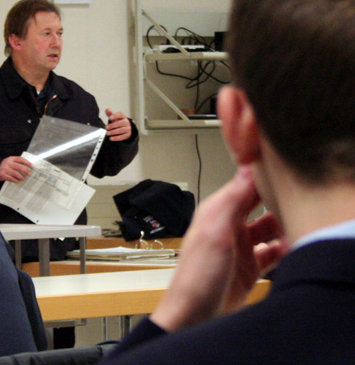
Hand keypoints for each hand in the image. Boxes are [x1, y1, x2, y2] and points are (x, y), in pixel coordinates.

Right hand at [0, 156, 33, 183]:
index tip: (32, 167)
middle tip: (29, 174)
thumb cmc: (6, 166)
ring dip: (21, 176)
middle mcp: (8, 163)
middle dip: (25, 171)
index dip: (27, 163)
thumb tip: (28, 168)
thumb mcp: (10, 162)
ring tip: (24, 178)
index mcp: (11, 158)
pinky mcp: (2, 174)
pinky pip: (10, 178)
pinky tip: (18, 181)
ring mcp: (5, 168)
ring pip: (15, 173)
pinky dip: (15, 180)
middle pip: (19, 166)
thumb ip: (17, 163)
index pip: (21, 159)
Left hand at [105, 108, 132, 140]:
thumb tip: (107, 109)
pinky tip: (111, 138)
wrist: (128, 130)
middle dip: (112, 125)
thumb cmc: (120, 123)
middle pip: (120, 123)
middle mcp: (126, 122)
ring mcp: (127, 129)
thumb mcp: (116, 118)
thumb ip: (111, 114)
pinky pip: (122, 137)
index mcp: (123, 117)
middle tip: (106, 127)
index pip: (120, 115)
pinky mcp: (127, 135)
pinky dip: (116, 138)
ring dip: (113, 132)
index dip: (115, 116)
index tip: (110, 118)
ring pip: (120, 130)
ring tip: (107, 133)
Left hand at [150, 166, 287, 331]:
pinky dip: (283, 250)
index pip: (242, 185)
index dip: (261, 176)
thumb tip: (246, 168)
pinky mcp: (248, 268)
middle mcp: (226, 227)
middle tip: (295, 203)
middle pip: (258, 205)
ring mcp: (238, 248)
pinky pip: (272, 253)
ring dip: (283, 228)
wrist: (192, 318)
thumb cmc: (194, 278)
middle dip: (277, 202)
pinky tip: (291, 250)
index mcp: (214, 212)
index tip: (282, 173)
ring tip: (294, 227)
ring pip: (268, 228)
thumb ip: (230, 201)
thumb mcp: (214, 233)